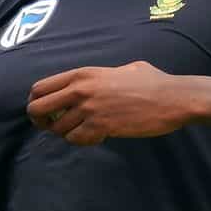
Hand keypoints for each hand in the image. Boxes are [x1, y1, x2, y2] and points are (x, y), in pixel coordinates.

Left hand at [26, 61, 189, 145]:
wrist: (174, 98)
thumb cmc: (153, 82)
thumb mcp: (122, 69)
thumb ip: (102, 76)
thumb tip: (96, 83)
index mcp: (82, 74)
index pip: (40, 88)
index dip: (36, 102)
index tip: (45, 111)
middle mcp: (80, 89)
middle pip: (38, 109)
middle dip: (40, 121)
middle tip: (52, 127)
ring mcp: (89, 109)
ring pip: (58, 129)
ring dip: (67, 134)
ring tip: (85, 131)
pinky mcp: (101, 127)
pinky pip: (76, 140)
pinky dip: (83, 141)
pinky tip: (97, 137)